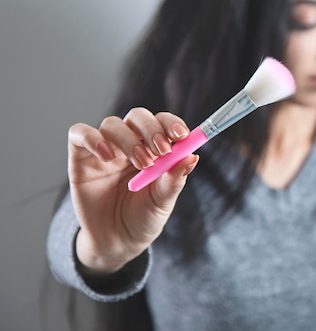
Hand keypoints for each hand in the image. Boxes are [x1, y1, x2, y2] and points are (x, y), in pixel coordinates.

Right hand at [68, 108, 198, 273]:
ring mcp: (104, 149)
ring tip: (142, 165)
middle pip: (137, 116)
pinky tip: (108, 157)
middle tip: (162, 151)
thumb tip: (192, 157)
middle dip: (152, 129)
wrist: (118, 242)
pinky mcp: (80, 159)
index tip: (181, 136)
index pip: (161, 122)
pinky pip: (79, 134)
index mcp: (153, 147)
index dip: (171, 123)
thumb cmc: (144, 217)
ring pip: (112, 124)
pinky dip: (93, 139)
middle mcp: (129, 143)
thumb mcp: (164, 200)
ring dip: (129, 140)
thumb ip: (175, 178)